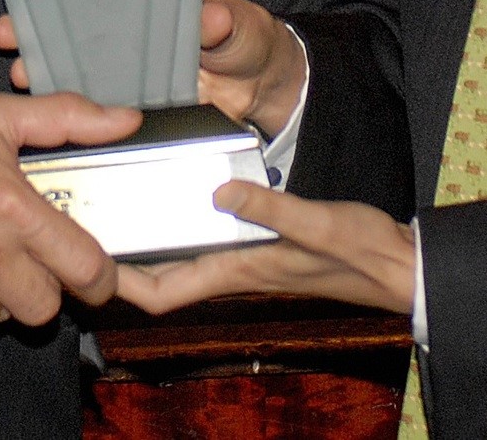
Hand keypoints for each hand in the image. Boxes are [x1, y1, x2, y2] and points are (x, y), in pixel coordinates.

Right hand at [0, 0, 306, 134]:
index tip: (21, 9)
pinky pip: (101, 120)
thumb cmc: (247, 41)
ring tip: (21, 80)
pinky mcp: (134, 116)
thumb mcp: (238, 24)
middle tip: (9, 40)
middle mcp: (126, 44)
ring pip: (78, 82)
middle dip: (36, 43)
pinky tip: (53, 129)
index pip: (90, 2)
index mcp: (144, 10)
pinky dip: (78, 123)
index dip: (53, 6)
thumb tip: (215, 20)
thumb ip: (223, 21)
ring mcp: (127, 81)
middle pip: (71, 43)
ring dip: (47, 83)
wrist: (265, 88)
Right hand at [0, 90, 138, 325]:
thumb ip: (66, 118)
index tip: (97, 268)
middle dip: (49, 287)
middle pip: (45, 308)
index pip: (84, 269)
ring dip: (5, 288)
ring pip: (2, 312)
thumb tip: (121, 121)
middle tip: (37, 256)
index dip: (101, 276)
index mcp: (11, 208)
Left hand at [114, 183, 415, 314]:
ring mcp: (248, 256)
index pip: (162, 294)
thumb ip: (268, 208)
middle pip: (163, 275)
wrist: (398, 264)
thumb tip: (219, 193)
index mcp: (237, 271)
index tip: (88, 264)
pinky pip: (212, 237)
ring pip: (184, 256)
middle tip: (92, 222)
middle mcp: (235, 268)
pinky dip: (189, 220)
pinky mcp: (263, 241)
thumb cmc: (360, 252)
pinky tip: (185, 190)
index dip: (121, 286)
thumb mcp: (315, 223)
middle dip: (124, 259)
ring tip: (122, 203)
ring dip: (153, 239)